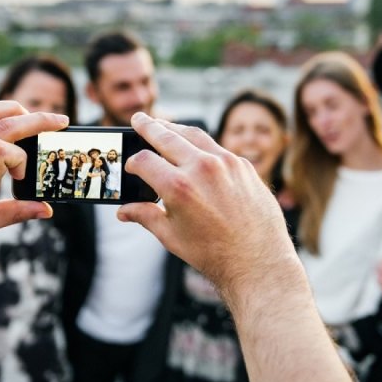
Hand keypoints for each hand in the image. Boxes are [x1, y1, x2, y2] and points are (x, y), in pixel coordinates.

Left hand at [0, 102, 67, 264]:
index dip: (22, 157)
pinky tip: (4, 125)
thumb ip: (14, 214)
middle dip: (39, 118)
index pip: (3, 150)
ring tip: (31, 117)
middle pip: (3, 123)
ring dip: (14, 107)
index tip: (23, 177)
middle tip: (61, 121)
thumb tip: (44, 209)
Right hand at [117, 113, 296, 292]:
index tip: (131, 165)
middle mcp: (202, 168)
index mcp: (178, 187)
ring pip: (194, 135)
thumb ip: (145, 216)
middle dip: (148, 126)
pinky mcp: (243, 165)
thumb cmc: (212, 254)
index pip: (144, 161)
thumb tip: (123, 211)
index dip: (133, 163)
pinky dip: (201, 145)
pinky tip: (194, 149)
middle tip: (138, 119)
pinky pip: (217, 148)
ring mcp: (226, 163)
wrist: (258, 262)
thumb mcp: (171, 236)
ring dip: (175, 128)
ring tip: (162, 126)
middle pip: (166, 136)